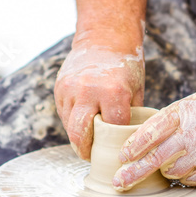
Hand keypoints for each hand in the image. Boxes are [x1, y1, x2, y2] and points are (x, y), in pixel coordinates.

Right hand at [55, 39, 143, 159]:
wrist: (103, 39)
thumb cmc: (125, 66)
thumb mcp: (136, 90)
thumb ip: (131, 115)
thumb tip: (130, 142)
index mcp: (113, 92)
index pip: (111, 130)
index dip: (113, 144)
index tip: (115, 154)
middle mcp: (88, 91)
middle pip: (80, 134)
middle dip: (85, 150)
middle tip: (91, 157)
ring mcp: (70, 89)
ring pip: (69, 126)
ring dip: (77, 137)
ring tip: (86, 144)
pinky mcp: (59, 88)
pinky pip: (64, 114)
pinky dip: (71, 122)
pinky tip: (81, 123)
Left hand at [113, 82, 195, 189]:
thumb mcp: (192, 104)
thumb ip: (170, 121)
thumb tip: (144, 141)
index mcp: (182, 113)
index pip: (150, 132)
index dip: (133, 147)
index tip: (122, 157)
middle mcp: (191, 133)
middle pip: (155, 159)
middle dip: (133, 173)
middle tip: (119, 183)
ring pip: (172, 172)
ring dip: (166, 171)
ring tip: (171, 163)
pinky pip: (191, 179)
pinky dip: (185, 176)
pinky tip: (190, 167)